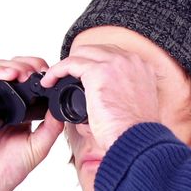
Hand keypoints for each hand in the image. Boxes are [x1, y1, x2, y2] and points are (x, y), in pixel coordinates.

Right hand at [0, 57, 64, 190]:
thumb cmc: (5, 171)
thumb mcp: (38, 147)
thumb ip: (50, 127)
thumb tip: (61, 108)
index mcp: (17, 113)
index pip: (27, 82)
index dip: (40, 74)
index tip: (53, 76)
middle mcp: (0, 104)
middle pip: (13, 70)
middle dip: (29, 65)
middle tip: (42, 72)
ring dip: (14, 65)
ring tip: (27, 73)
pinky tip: (9, 74)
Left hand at [40, 44, 160, 152]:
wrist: (136, 140)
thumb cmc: (134, 132)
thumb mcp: (135, 106)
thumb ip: (123, 94)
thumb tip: (100, 99)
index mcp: (141, 67)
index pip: (112, 55)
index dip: (94, 64)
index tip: (81, 76)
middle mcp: (130, 60)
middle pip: (96, 50)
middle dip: (78, 61)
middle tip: (65, 77)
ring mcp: (115, 63)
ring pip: (81, 53)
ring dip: (65, 65)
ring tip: (53, 80)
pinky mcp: (98, 72)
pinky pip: (70, 63)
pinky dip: (57, 71)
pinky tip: (50, 81)